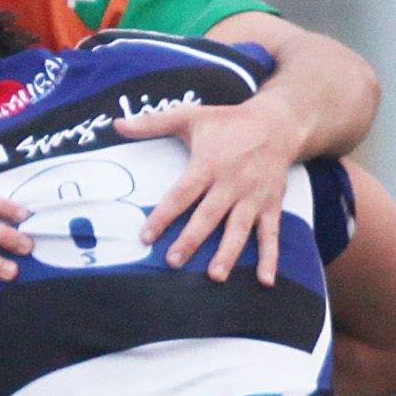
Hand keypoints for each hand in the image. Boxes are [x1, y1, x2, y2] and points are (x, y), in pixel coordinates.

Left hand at [113, 85, 308, 277]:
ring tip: (215, 275)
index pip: (182, 194)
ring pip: (239, 228)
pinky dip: (271, 257)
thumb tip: (117, 125)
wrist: (278, 122)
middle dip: (191, 239)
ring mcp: (253, 196)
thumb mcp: (191, 116)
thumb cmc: (229, 121)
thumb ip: (153, 123)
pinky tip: (266, 280)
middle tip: (173, 261)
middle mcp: (231, 182)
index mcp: (208, 164)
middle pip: (208, 215)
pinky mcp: (271, 204)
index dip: (163, 216)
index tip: (146, 236)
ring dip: (228, 252)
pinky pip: (271, 233)